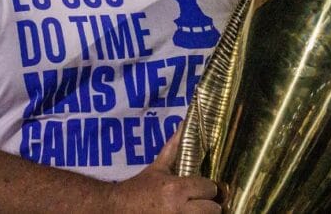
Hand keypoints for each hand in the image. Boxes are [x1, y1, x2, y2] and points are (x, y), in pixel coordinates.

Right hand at [105, 126, 219, 212]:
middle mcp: (178, 208)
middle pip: (213, 209)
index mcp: (176, 188)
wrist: (117, 208)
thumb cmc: (137, 189)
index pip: (209, 188)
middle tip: (202, 202)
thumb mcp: (156, 168)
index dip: (208, 188)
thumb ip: (173, 148)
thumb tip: (183, 126)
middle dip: (209, 205)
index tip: (203, 188)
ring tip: (194, 209)